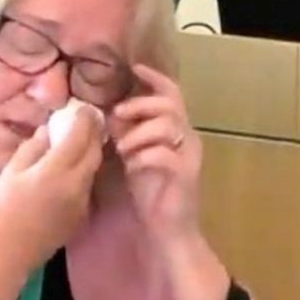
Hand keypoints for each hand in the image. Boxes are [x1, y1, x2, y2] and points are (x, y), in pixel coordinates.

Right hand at [0, 110, 102, 267]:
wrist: (8, 254)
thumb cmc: (2, 210)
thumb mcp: (12, 172)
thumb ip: (34, 147)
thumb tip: (49, 130)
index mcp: (56, 171)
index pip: (80, 135)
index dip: (83, 118)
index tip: (81, 107)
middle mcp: (76, 185)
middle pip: (94, 151)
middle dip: (93, 132)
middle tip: (88, 119)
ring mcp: (82, 202)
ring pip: (93, 169)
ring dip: (90, 152)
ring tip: (80, 140)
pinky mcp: (81, 216)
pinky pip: (87, 186)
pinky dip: (84, 171)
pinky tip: (71, 169)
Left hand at [109, 64, 201, 241]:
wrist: (169, 231)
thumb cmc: (151, 194)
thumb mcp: (135, 157)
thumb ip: (128, 134)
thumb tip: (110, 113)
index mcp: (177, 131)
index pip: (171, 93)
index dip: (154, 79)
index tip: (135, 69)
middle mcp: (188, 138)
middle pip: (170, 103)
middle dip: (141, 104)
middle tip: (118, 115)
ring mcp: (189, 156)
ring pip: (168, 125)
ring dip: (139, 132)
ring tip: (122, 148)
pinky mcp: (186, 175)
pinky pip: (164, 154)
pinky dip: (143, 156)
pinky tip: (132, 166)